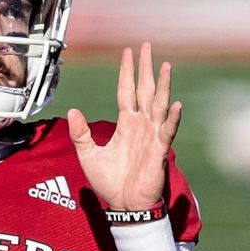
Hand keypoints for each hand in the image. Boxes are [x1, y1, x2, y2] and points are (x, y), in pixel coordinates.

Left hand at [67, 42, 181, 209]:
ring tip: (165, 66)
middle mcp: (141, 125)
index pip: (126, 91)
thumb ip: (80, 133)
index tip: (127, 52)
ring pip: (159, 105)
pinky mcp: (159, 151)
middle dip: (145, 69)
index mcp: (126, 123)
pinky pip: (167, 132)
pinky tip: (176, 105)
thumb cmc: (109, 181)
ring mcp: (152, 136)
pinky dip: (172, 119)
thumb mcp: (88, 154)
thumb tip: (73, 111)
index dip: (126, 72)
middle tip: (147, 46)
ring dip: (163, 86)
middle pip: (145, 91)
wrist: (123, 204)